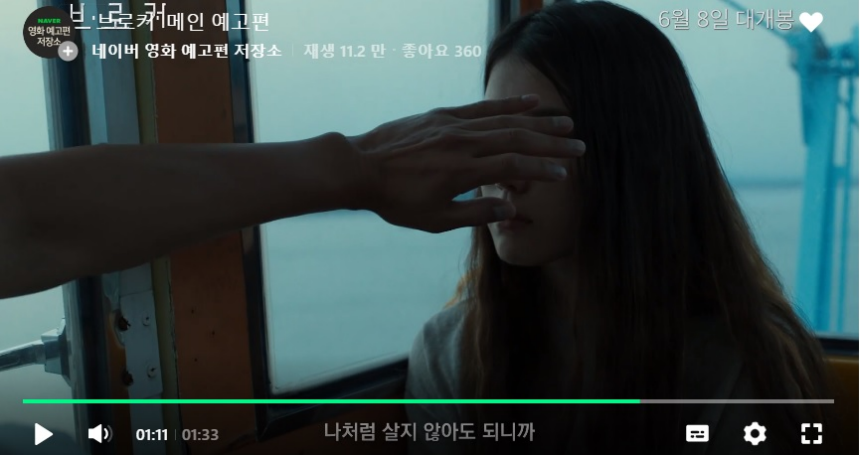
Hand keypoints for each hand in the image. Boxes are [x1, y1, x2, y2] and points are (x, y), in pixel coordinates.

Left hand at [348, 95, 586, 232]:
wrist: (360, 167)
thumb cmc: (396, 200)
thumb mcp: (435, 219)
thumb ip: (476, 214)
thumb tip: (512, 210)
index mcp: (463, 172)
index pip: (514, 168)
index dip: (542, 171)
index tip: (564, 174)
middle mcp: (463, 144)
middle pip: (517, 140)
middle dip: (551, 144)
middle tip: (579, 146)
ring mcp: (453, 126)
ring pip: (504, 120)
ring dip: (538, 122)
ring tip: (565, 122)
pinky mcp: (443, 115)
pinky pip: (482, 107)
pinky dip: (507, 105)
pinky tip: (529, 103)